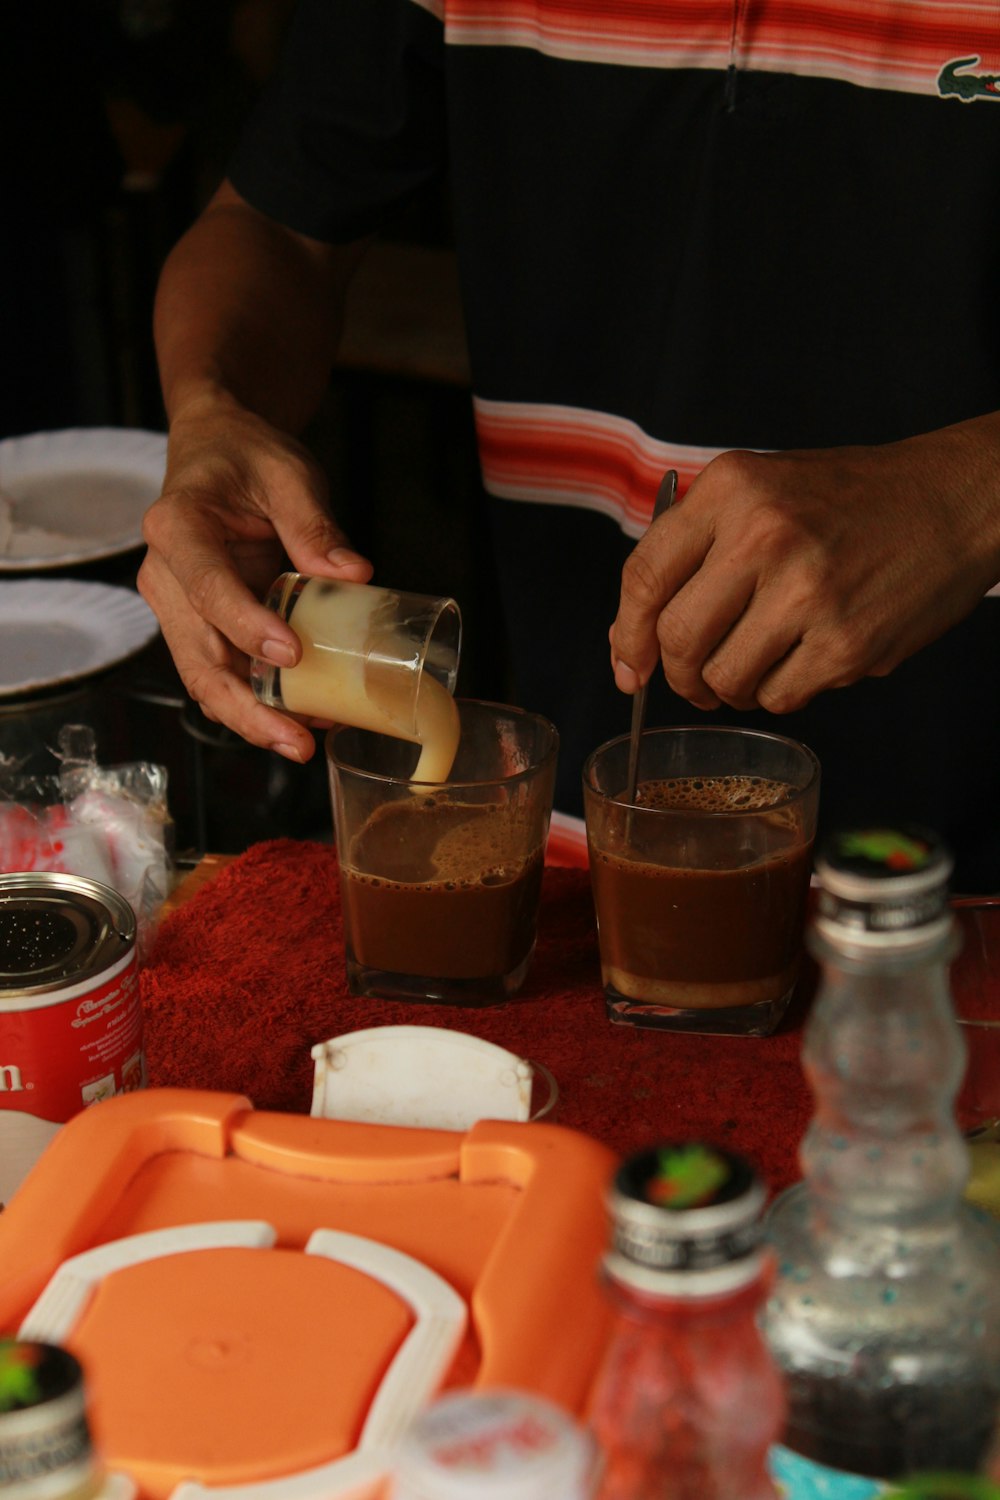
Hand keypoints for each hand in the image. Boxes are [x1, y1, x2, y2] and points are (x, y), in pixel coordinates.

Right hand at [138, 394, 371, 759]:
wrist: (215, 451)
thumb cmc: (247, 456)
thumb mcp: (288, 473)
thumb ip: (315, 525)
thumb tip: (355, 575)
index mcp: (177, 525)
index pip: (207, 585)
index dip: (245, 625)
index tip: (292, 654)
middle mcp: (163, 573)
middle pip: (196, 654)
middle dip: (245, 706)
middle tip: (296, 739)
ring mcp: (175, 606)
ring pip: (203, 677)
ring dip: (249, 718)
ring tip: (302, 742)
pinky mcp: (196, 626)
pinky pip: (219, 673)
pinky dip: (254, 703)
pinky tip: (300, 719)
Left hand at [609, 423, 999, 713]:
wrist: (947, 503)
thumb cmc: (847, 502)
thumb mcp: (762, 491)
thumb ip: (694, 552)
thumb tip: (630, 640)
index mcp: (732, 490)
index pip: (645, 575)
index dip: (626, 634)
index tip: (626, 666)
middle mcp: (764, 535)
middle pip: (678, 638)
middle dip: (677, 674)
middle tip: (694, 679)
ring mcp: (807, 592)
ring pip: (725, 677)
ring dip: (730, 688)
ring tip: (756, 664)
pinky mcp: (845, 642)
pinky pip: (778, 696)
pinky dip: (780, 691)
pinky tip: (802, 660)